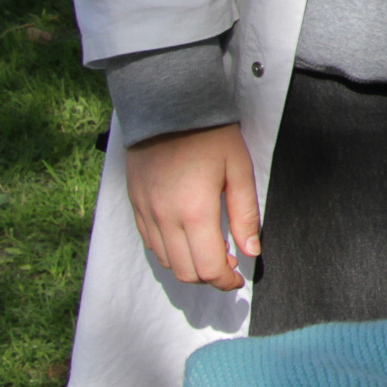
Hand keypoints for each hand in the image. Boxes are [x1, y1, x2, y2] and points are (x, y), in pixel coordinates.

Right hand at [125, 123, 259, 291]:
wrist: (168, 105)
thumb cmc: (209, 134)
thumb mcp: (239, 169)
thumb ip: (245, 214)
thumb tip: (252, 251)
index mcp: (195, 212)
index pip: (208, 268)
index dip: (226, 281)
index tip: (238, 278)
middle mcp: (165, 218)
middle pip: (186, 272)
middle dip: (210, 278)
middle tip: (227, 266)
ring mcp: (146, 213)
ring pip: (166, 262)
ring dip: (189, 266)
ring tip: (209, 251)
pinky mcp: (135, 205)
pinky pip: (150, 243)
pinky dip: (170, 251)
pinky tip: (186, 238)